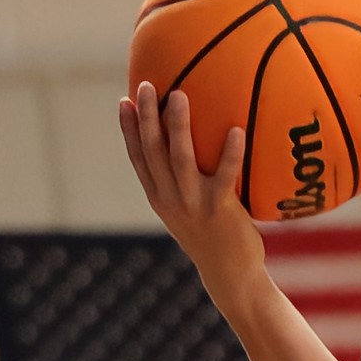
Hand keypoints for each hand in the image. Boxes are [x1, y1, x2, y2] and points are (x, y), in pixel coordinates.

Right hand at [119, 83, 258, 301]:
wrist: (231, 276)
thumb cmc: (216, 238)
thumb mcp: (193, 210)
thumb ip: (187, 183)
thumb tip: (193, 149)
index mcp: (160, 198)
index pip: (138, 159)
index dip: (129, 130)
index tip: (124, 101)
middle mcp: (170, 199)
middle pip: (152, 151)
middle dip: (147, 116)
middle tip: (146, 85)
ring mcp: (193, 204)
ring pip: (179, 158)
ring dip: (177, 125)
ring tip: (180, 95)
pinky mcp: (219, 210)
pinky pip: (224, 175)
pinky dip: (229, 153)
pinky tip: (236, 130)